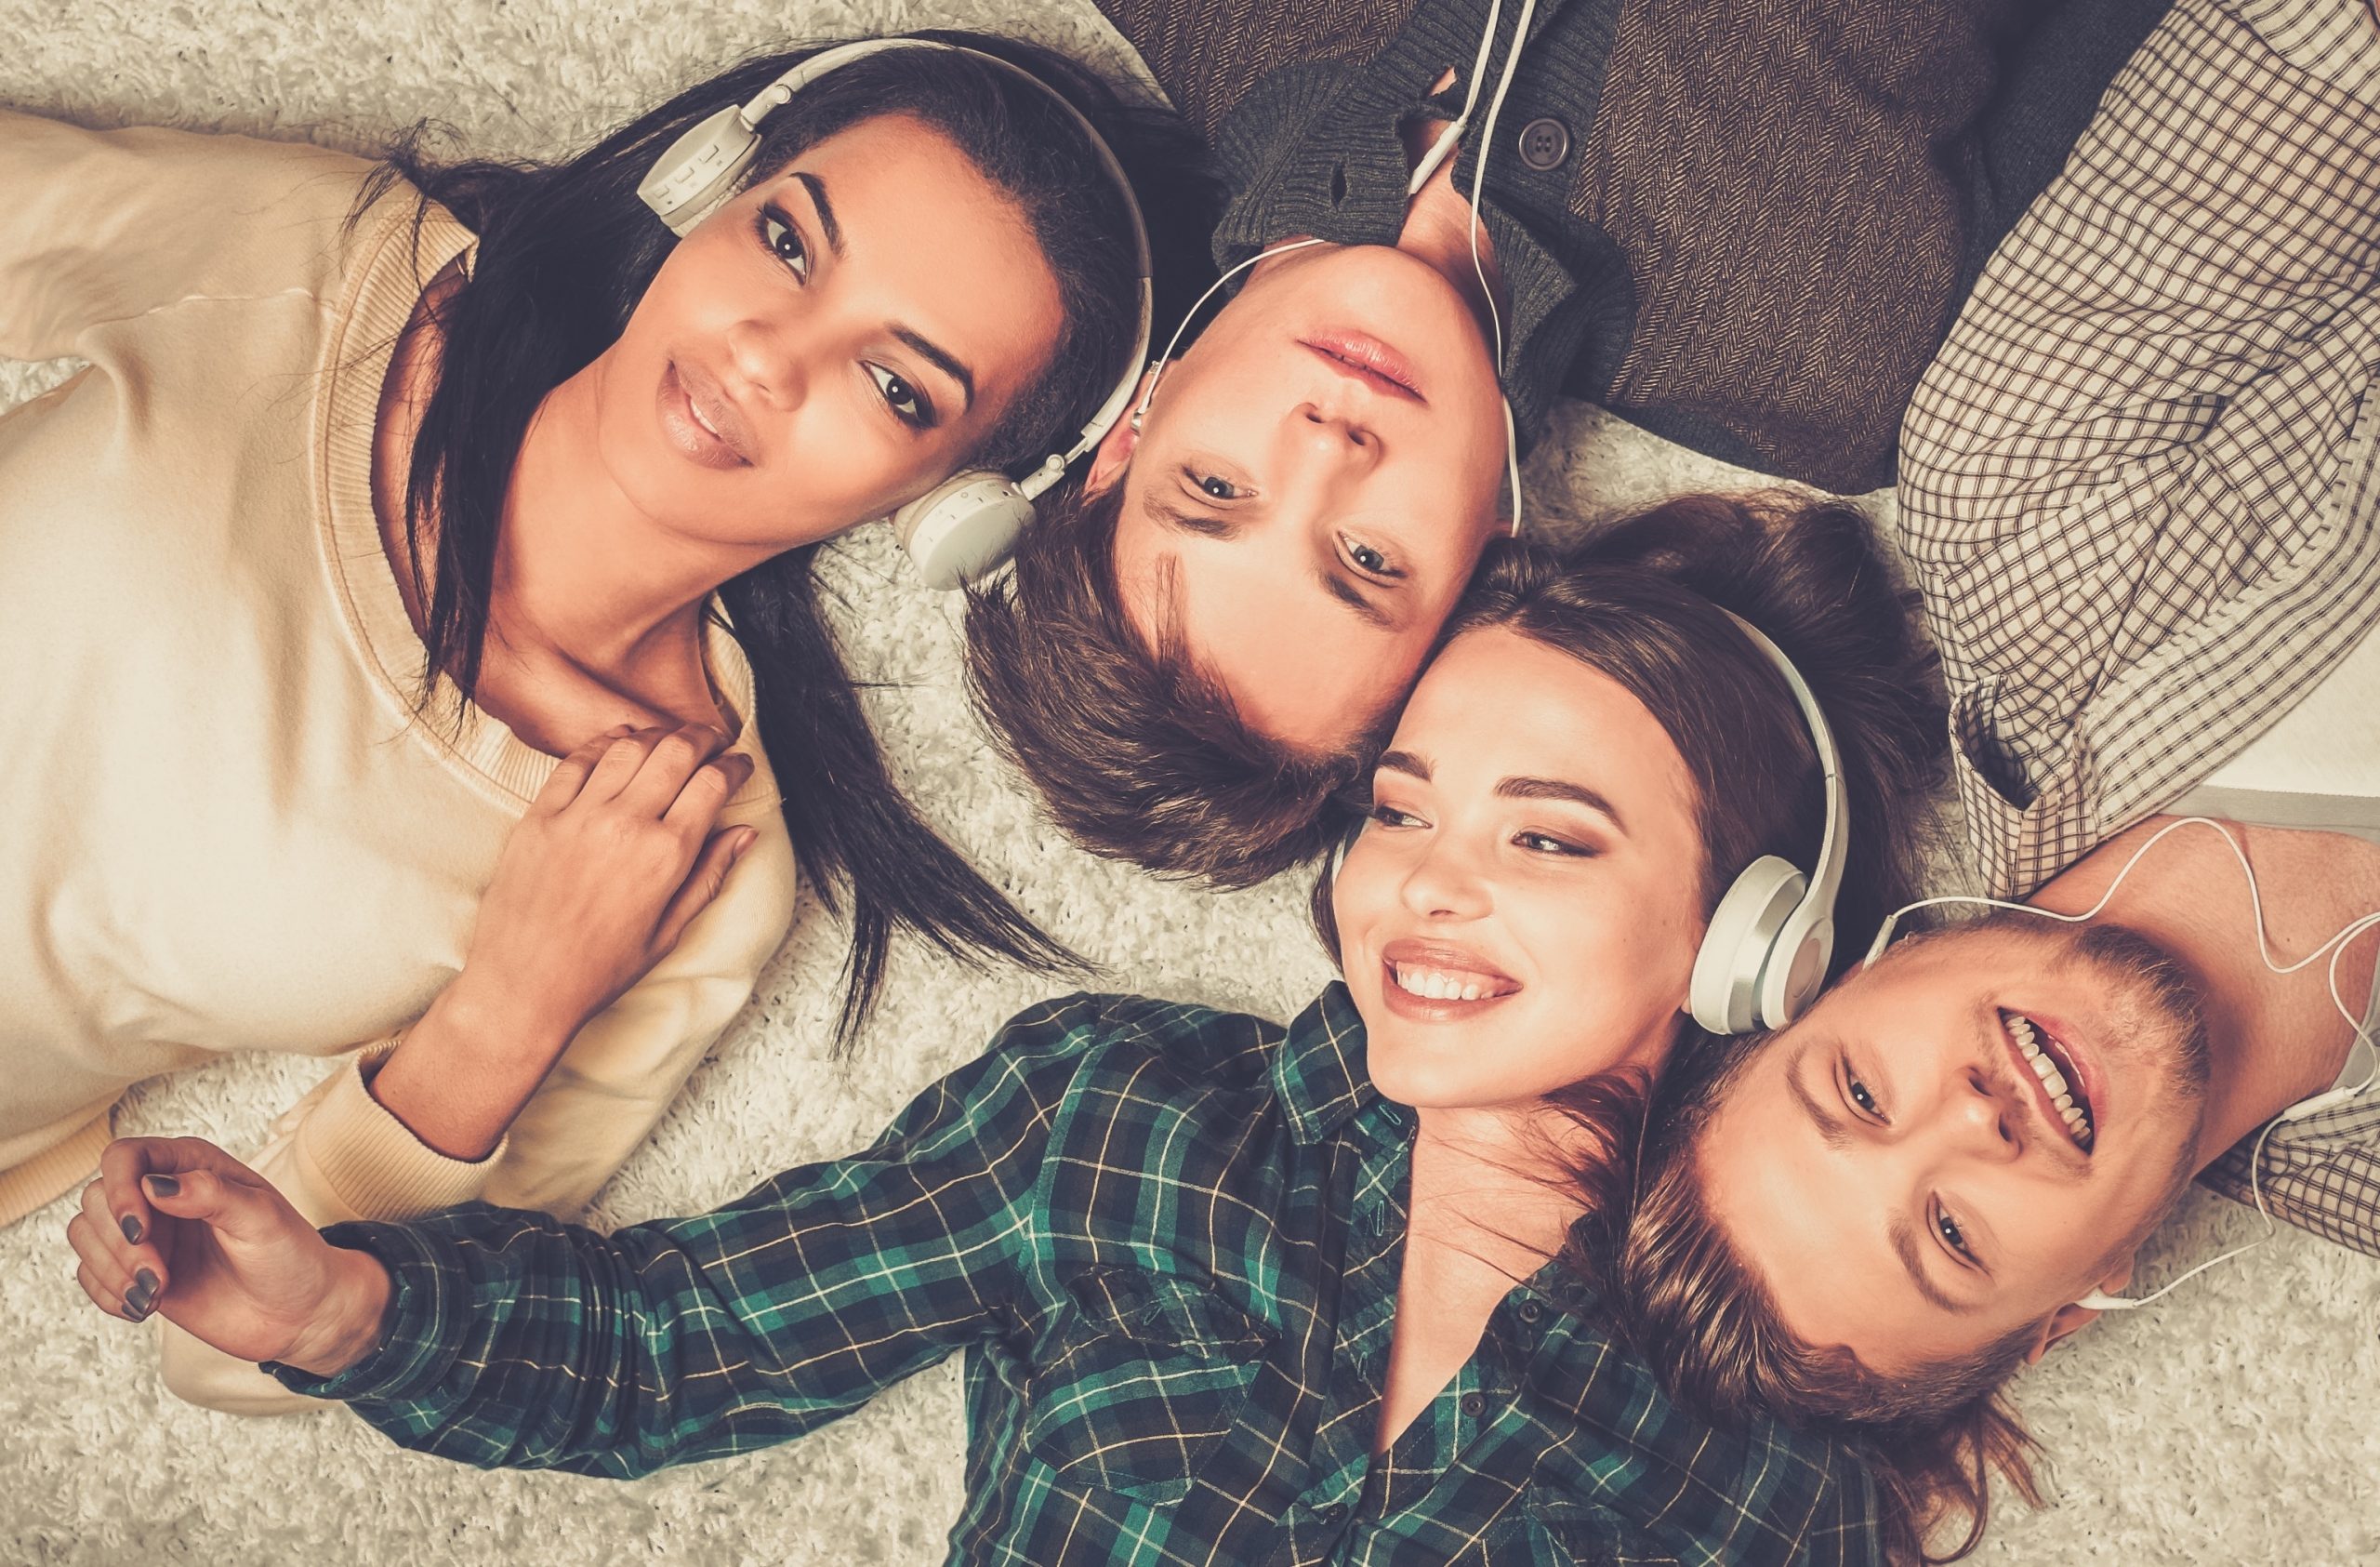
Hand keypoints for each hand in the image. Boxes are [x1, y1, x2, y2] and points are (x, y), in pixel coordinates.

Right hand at [65, 1137, 391, 1376]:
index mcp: (193, 1165)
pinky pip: (89, 1275)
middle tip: (160, 1277)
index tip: (139, 1232)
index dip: (119, 1190)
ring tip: (155, 1294)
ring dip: (110, 1271)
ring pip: (85, 1234)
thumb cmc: (291, 1257)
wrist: (299, 1313)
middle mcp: (163, 1193)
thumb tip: (155, 1184)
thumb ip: (212, 1194)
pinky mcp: (138, 1272)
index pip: (124, 1157)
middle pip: (96, 1198)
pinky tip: (144, 1308)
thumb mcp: (263, 1219)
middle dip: (118, 1244)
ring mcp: (148, 1234)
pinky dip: (106, 1295)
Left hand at [448, 722, 759, 1052]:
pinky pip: (578, 760)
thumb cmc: (598, 969)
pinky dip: (606, 743)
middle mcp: (626, 824)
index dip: (735, 765)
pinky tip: (620, 744)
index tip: (740, 765)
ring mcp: (579, 815)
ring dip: (658, 734)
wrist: (523, 985)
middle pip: (677, 751)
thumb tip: (744, 834)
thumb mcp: (669, 932)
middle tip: (713, 740)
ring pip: (630, 746)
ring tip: (670, 740)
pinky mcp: (541, 815)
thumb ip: (709, 875)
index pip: (713, 783)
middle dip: (703, 738)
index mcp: (666, 855)